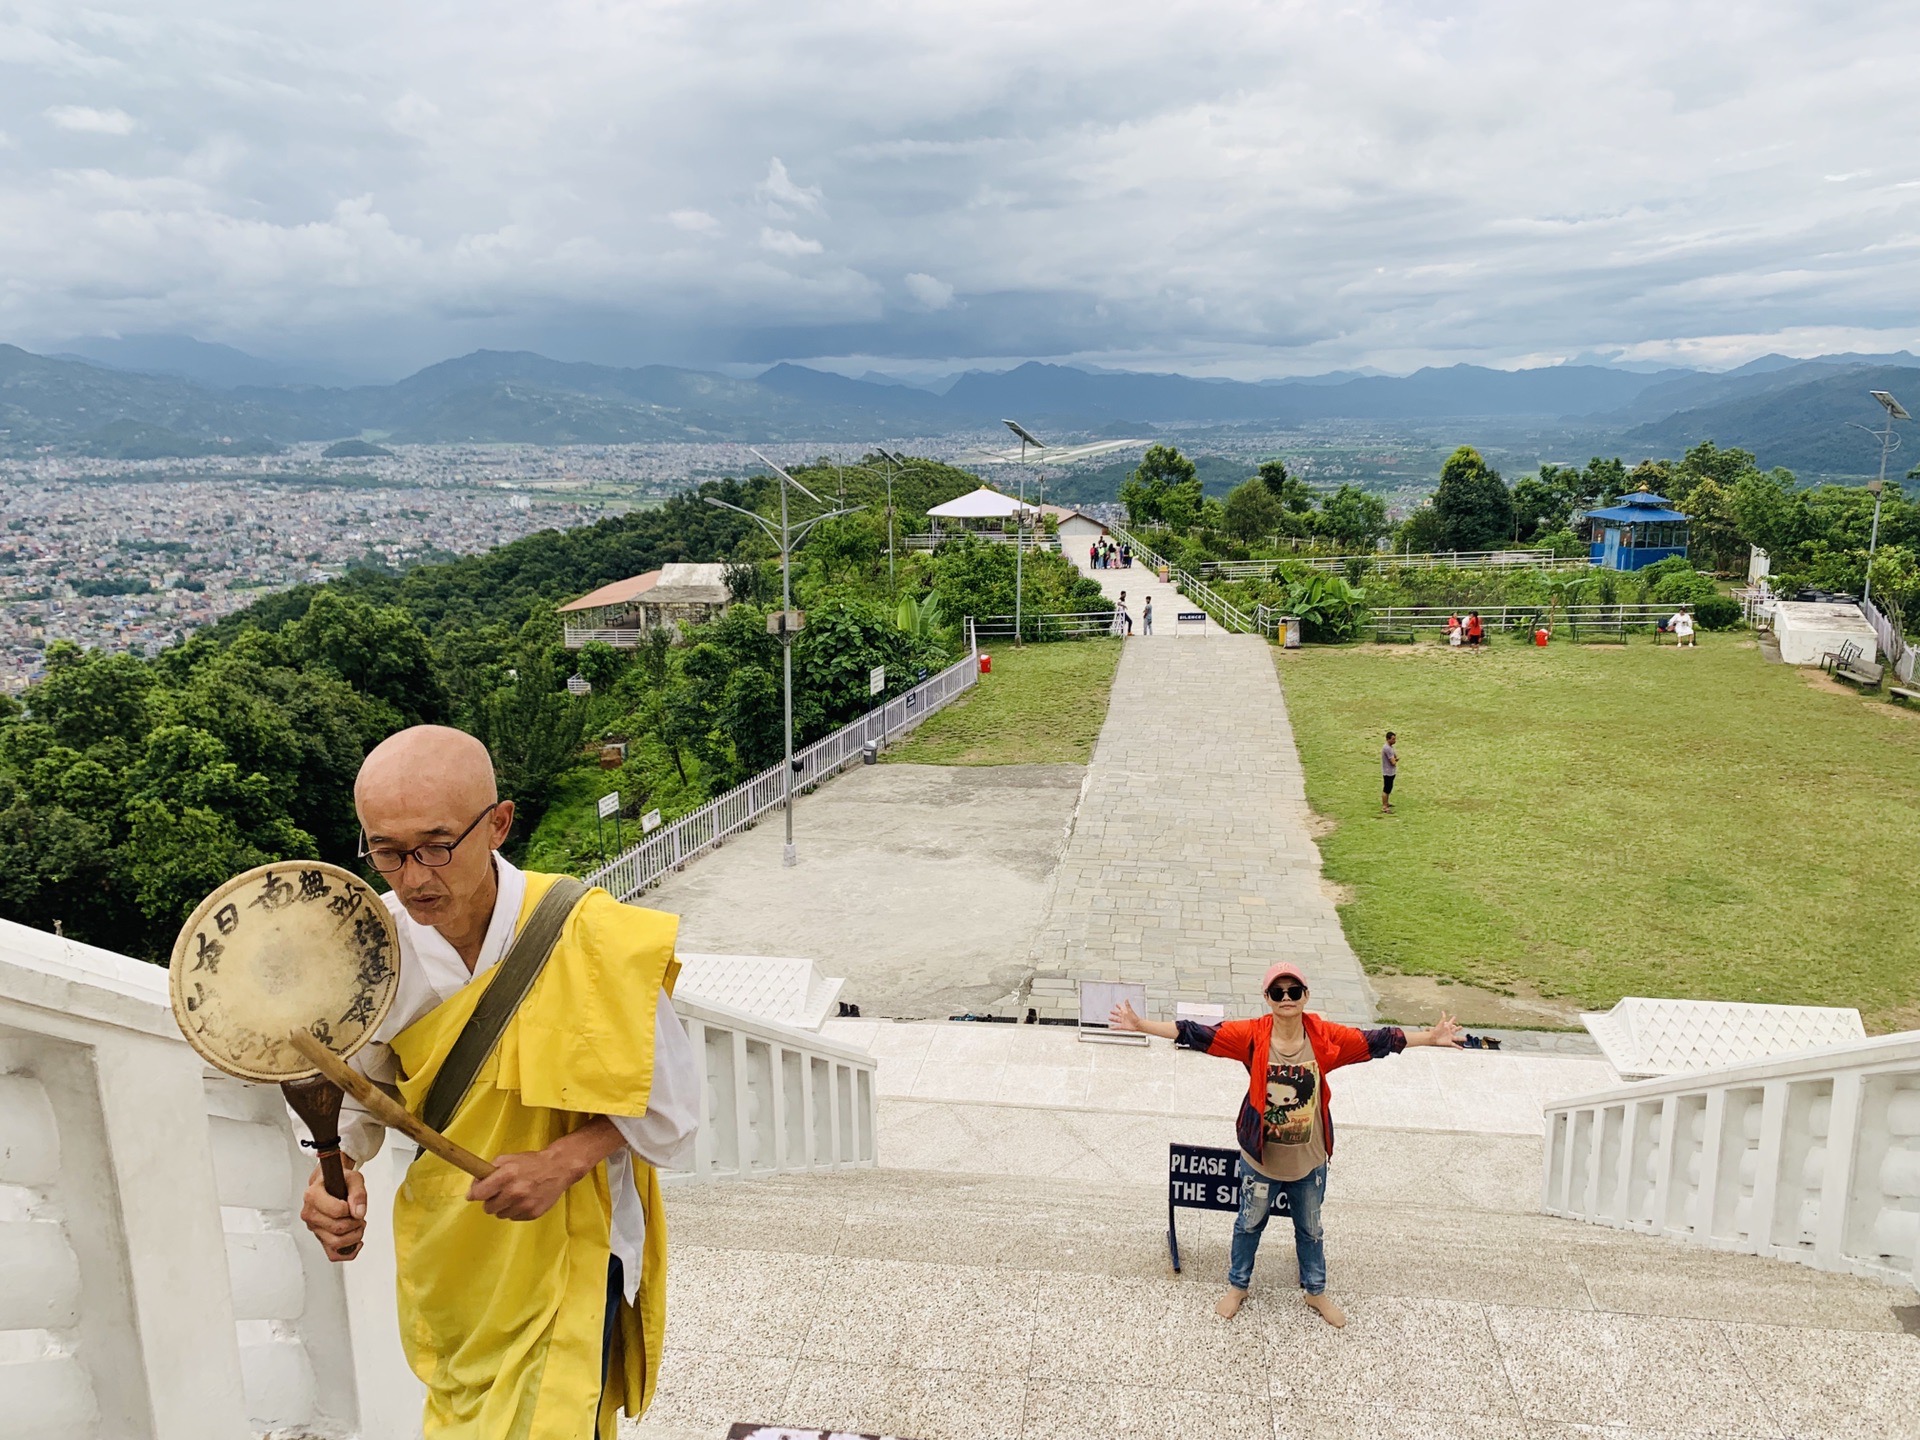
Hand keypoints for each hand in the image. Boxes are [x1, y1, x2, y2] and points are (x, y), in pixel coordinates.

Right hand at [300, 1161, 366, 1261]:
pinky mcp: (320, 1238)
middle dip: (356, 1223)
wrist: (329, 1184)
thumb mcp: (353, 1178)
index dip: (351, 1209)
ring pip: (336, 1243)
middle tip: (359, 1216)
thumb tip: (358, 1213)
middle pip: (338, 1228)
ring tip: (358, 1225)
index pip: (337, 1211)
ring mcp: (314, 1228)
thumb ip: (358, 1193)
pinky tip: (357, 1241)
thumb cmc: (339, 1180)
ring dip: (354, 1236)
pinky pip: (333, 1254)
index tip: (353, 1203)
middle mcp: (309, 1214)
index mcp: (313, 1196)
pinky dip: (348, 1252)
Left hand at [467, 1147, 584, 1220]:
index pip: (479, 1193)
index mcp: (507, 1174)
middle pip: (488, 1208)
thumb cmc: (530, 1162)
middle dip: (491, 1200)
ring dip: (503, 1206)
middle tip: (500, 1192)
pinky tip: (524, 1200)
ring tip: (514, 1195)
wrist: (559, 1168)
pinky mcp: (533, 1214)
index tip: (474, 1193)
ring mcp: (525, 1204)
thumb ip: (488, 1171)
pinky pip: (513, 1218)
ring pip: (500, 1215)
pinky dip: (515, 1210)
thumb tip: (473, 1189)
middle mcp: (515, 1191)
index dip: (474, 1193)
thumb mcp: (507, 1159)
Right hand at [1109, 999, 1144, 1031]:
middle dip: (1114, 1013)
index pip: (1121, 1008)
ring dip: (1113, 1019)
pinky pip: (1118, 1027)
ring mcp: (1123, 1021)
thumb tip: (1126, 999)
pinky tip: (1111, 1027)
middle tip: (1111, 1011)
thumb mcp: (1130, 1010)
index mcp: (1125, 1012)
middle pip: (1118, 1014)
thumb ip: (1127, 1005)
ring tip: (1109, 1018)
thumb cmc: (1135, 1017)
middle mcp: (1124, 1017)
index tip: (1116, 1004)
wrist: (1138, 1024)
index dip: (1119, 1006)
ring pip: (1117, 1020)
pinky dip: (1114, 1027)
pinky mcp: (1123, 1026)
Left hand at [1423, 1012, 1464, 1047]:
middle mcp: (1449, 1032)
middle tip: (1461, 1027)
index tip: (1454, 1017)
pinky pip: (1455, 1045)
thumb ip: (1443, 1018)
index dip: (1452, 1019)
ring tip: (1466, 1039)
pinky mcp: (1449, 1042)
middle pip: (1455, 1030)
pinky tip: (1462, 1048)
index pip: (1451, 1022)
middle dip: (1458, 1028)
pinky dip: (1458, 1047)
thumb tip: (1443, 1011)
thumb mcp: (1440, 1023)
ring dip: (1461, 1038)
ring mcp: (1449, 1037)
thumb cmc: (1435, 1031)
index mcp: (1447, 1027)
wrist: (1432, 1038)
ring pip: (1457, 1038)